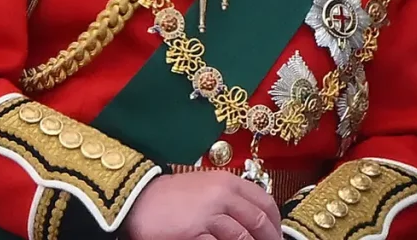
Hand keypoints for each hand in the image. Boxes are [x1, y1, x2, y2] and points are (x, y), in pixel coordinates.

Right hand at [124, 171, 281, 239]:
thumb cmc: (173, 195)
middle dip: (269, 238)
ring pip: (242, 236)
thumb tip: (252, 217)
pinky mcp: (194, 232)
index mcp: (229, 182)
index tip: (277, 235)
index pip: (264, 201)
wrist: (138, 198)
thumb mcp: (207, 186)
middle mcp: (223, 195)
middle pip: (257, 220)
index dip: (275, 222)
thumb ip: (230, 198)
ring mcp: (209, 214)